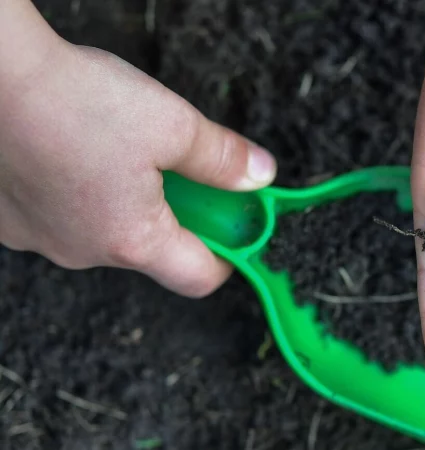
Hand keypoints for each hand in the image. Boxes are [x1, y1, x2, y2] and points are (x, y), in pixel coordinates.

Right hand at [0, 20, 276, 297]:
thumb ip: (221, 158)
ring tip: (121, 150)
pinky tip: (77, 152)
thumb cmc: (73, 99)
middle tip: (182, 169)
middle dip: (176, 214)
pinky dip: (81, 193)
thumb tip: (259, 175)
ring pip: (104, 231)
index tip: (237, 227)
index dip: (228, 256)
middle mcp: (82, 252)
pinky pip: (62, 217)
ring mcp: (39, 238)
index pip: (198, 278)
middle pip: (152, 250)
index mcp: (131, 240)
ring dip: (126, 201)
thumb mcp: (172, 124)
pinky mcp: (9, 218)